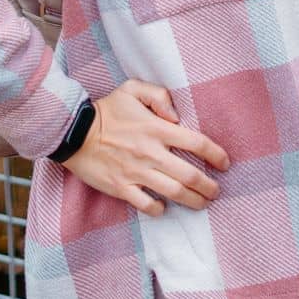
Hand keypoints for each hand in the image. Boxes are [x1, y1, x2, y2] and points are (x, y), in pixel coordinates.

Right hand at [61, 78, 231, 215]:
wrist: (73, 132)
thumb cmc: (107, 110)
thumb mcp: (132, 89)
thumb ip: (159, 95)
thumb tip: (176, 116)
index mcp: (156, 129)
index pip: (196, 143)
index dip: (216, 154)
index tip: (225, 163)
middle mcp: (150, 153)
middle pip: (189, 175)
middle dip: (208, 186)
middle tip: (216, 191)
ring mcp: (136, 172)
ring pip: (173, 192)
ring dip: (192, 200)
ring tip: (202, 203)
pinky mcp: (120, 187)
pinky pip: (145, 204)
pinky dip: (159, 209)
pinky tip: (164, 207)